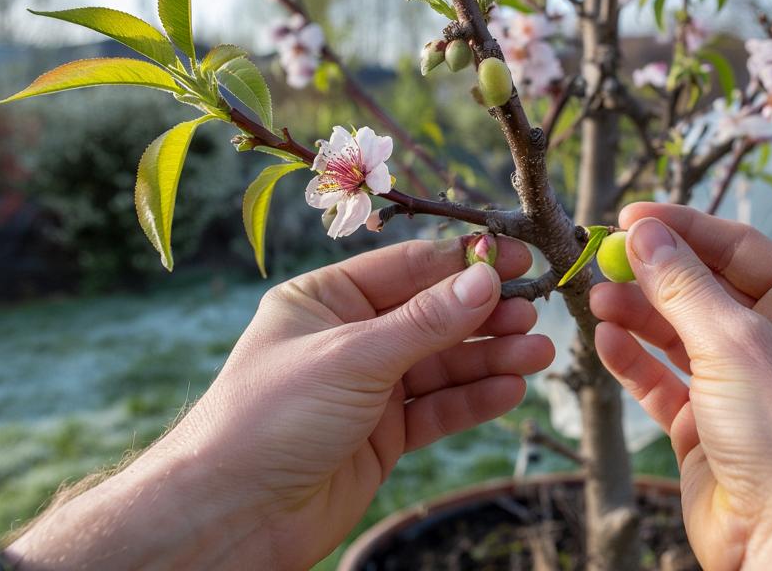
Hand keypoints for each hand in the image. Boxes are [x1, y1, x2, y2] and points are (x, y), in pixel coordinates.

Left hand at [6, 236, 553, 569]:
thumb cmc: (269, 419)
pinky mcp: (382, 435)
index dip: (466, 263)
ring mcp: (367, 388)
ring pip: (442, 364)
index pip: (408, 268)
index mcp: (325, 299)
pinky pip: (438, 408)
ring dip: (490, 357)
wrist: (232, 515)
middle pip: (432, 316)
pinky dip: (474, 398)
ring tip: (539, 352)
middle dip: (485, 314)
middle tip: (537, 310)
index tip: (519, 256)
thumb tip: (485, 279)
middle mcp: (349, 338)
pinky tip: (511, 389)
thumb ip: (425, 322)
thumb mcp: (352, 357)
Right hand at [590, 204, 771, 570]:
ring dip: (638, 313)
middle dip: (655, 273)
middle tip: (602, 258)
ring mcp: (743, 389)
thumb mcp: (735, 342)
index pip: (740, 248)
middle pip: (706, 289)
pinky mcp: (709, 430)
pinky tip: (605, 338)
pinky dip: (634, 360)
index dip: (685, 229)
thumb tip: (645, 232)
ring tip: (596, 297)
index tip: (631, 217)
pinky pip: (664, 382)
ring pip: (679, 335)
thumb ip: (683, 285)